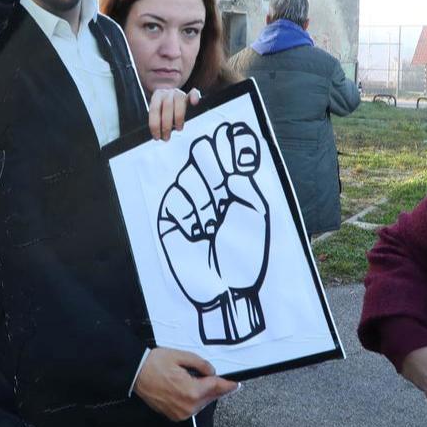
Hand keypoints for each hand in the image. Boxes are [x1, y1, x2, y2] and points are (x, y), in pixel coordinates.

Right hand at [134, 347, 237, 420]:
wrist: (135, 373)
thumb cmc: (155, 363)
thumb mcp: (181, 356)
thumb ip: (201, 364)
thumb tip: (212, 372)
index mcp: (191, 391)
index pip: (217, 387)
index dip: (228, 384)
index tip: (236, 383)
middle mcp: (188, 406)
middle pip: (211, 397)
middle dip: (215, 386)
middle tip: (214, 376)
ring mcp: (181, 413)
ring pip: (202, 403)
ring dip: (204, 392)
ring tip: (195, 379)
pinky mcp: (175, 415)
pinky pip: (192, 407)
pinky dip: (194, 398)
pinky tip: (189, 387)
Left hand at [148, 88, 200, 140]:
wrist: (168, 97)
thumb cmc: (162, 109)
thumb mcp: (156, 113)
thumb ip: (156, 120)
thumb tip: (157, 136)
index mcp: (156, 96)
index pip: (154, 110)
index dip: (155, 125)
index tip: (157, 136)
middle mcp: (167, 93)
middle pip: (167, 106)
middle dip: (166, 125)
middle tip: (167, 137)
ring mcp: (178, 93)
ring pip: (180, 101)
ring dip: (179, 118)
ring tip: (178, 129)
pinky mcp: (188, 95)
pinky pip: (193, 93)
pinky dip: (194, 97)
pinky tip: (194, 103)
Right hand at [158, 122, 270, 343]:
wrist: (226, 286)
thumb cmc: (245, 252)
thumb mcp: (256, 214)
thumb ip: (245, 185)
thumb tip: (231, 167)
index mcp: (232, 182)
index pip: (226, 148)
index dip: (229, 140)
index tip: (235, 140)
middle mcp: (209, 186)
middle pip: (202, 151)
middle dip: (213, 169)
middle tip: (223, 191)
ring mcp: (188, 199)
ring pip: (188, 175)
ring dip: (204, 202)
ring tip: (212, 226)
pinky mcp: (170, 215)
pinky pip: (175, 198)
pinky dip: (189, 216)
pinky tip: (198, 233)